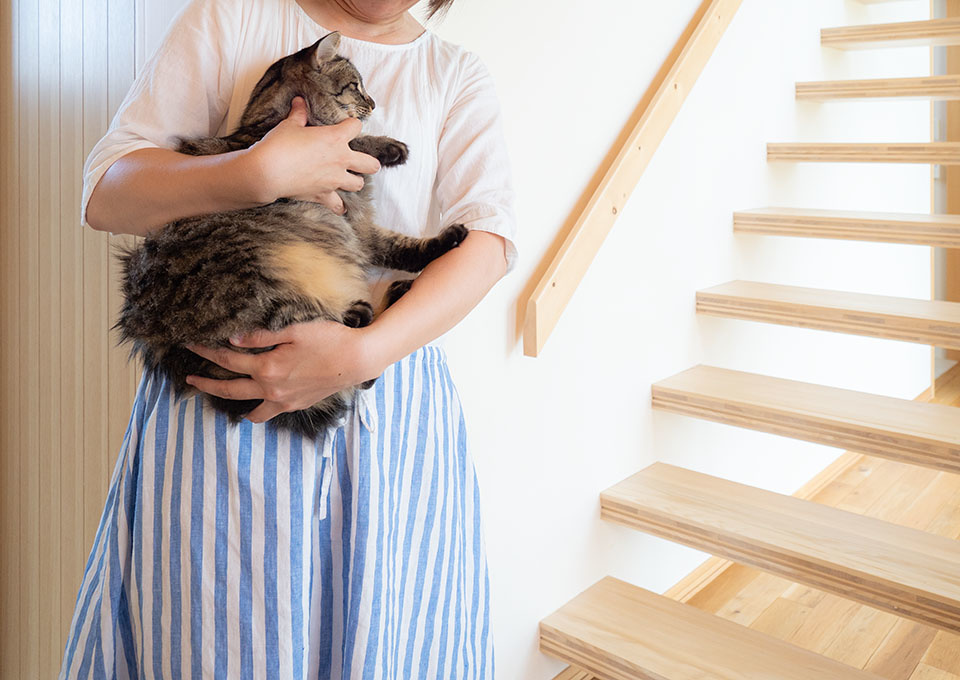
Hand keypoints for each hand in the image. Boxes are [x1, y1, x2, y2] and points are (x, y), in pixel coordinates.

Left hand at [185, 320, 378, 423]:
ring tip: (221, 396)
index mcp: (267, 368)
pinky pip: (269, 412)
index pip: (227, 361)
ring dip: (232, 403)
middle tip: (190, 379)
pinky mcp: (296, 405)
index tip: (191, 345)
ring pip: (249, 409)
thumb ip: (260, 336)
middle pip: (229, 390)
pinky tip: (256, 400)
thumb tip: (233, 339)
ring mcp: (284, 401)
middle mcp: (271, 389)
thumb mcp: (293, 331)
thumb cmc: (329, 340)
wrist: (357, 360)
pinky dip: (257, 409)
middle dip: (206, 384)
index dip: (206, 352)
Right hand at [246, 97, 380, 213]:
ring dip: (355, 182)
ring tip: (348, 180)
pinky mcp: (324, 195)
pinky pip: (338, 206)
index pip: (356, 127)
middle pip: (370, 164)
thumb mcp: (289, 125)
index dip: (352, 125)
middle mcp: (341, 160)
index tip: (347, 127)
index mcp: (335, 138)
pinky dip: (338, 206)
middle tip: (361, 162)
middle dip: (369, 163)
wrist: (268, 172)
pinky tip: (338, 205)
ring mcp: (334, 180)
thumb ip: (299, 114)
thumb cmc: (279, 145)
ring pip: (358, 185)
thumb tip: (299, 101)